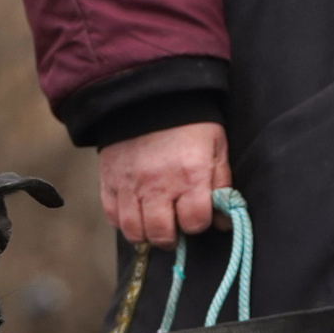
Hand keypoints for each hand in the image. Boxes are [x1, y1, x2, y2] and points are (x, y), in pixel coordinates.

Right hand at [97, 121, 228, 246]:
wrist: (149, 94)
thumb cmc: (190, 123)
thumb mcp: (216, 148)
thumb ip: (221, 186)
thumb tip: (223, 223)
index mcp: (190, 175)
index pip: (195, 222)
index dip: (198, 223)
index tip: (196, 215)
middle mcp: (158, 184)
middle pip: (161, 234)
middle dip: (171, 238)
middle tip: (173, 230)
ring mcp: (130, 184)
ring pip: (134, 231)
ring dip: (146, 235)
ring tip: (153, 226)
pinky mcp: (109, 180)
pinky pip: (112, 215)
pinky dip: (123, 221)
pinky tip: (135, 213)